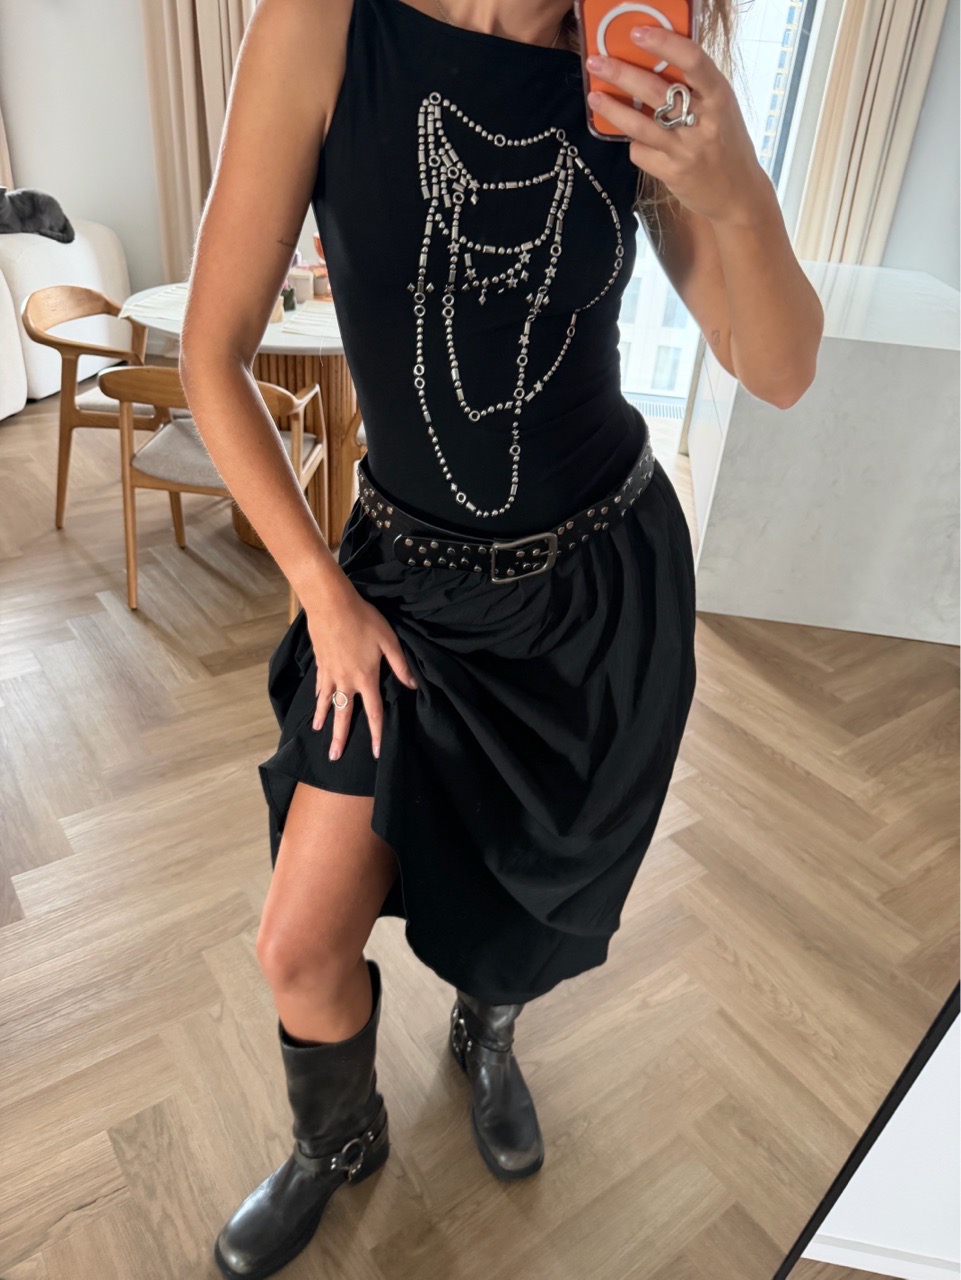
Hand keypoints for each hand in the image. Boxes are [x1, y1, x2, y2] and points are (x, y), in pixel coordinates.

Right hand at [307, 578, 417, 761]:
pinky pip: (319, 685)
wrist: (331, 604)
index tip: (375, 752)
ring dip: (323, 718)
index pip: (373, 713)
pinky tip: (317, 701)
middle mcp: (346, 681)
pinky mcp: (320, 663)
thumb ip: (400, 665)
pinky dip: (318, 696)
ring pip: (326, 702)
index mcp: (366, 678)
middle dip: (340, 738)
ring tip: (319, 731)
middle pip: (344, 715)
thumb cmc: (364, 619)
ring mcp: (330, 673)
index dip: (375, 734)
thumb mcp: (388, 641)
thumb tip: (413, 686)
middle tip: (333, 757)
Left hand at [585, 25, 767, 224]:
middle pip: (656, 92)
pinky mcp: (671, 173)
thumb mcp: (722, 109)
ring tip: (595, 96)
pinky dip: (634, 143)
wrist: (738, 194)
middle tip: (597, 62)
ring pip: (639, 124)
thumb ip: (697, 88)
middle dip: (622, 74)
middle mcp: (703, 122)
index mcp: (720, 97)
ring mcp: (685, 150)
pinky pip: (641, 152)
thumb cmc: (727, 143)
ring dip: (612, 109)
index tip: (637, 33)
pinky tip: (634, 139)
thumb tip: (657, 60)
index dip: (664, 43)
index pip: (693, 61)